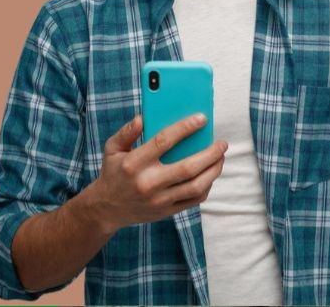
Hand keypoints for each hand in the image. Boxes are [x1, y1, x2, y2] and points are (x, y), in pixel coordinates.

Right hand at [70, 113, 226, 232]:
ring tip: (221, 157)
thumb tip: (143, 118)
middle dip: (210, 153)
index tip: (202, 118)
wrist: (107, 209)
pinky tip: (211, 173)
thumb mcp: (112, 148)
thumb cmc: (113, 172)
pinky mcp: (166, 211)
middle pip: (187, 167)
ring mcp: (159, 200)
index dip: (185, 128)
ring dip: (214, 170)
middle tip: (222, 143)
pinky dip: (207, 186)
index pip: (163, 142)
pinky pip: (194, 199)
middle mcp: (148, 183)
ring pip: (196, 186)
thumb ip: (127, 132)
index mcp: (134, 164)